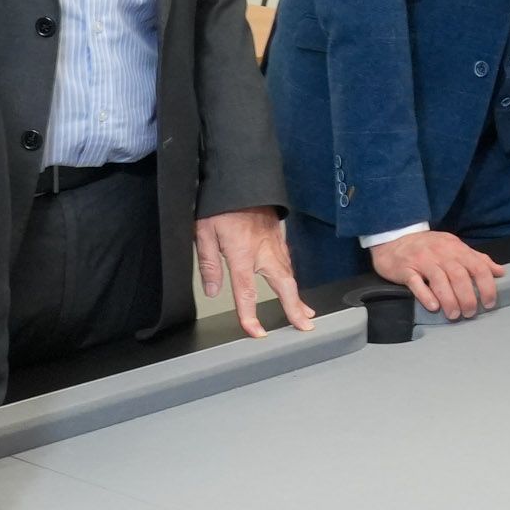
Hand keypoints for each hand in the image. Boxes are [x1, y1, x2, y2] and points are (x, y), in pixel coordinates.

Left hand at [195, 206, 316, 336]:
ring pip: (289, 273)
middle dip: (295, 308)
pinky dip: (292, 277)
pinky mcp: (278, 235)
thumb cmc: (220, 203)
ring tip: (304, 312)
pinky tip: (292, 283)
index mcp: (242, 253)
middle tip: (305, 326)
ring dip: (297, 294)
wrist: (240, 177)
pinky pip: (288, 260)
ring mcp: (275, 243)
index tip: (256, 333)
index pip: (247, 292)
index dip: (251, 316)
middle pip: (284, 285)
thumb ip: (208, 263)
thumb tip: (211, 290)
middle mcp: (263, 251)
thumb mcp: (204, 231)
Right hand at [372, 229, 504, 318]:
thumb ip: (477, 259)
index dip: (487, 286)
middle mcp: (441, 253)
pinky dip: (426, 296)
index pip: (478, 267)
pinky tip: (433, 307)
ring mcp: (422, 260)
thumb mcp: (455, 247)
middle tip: (469, 313)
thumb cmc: (429, 247)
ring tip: (454, 314)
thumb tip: (500, 271)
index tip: (489, 303)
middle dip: (467, 297)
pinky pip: (416, 283)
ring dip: (449, 300)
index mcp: (456, 249)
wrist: (395, 238)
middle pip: (459, 276)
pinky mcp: (405, 269)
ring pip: (440, 281)